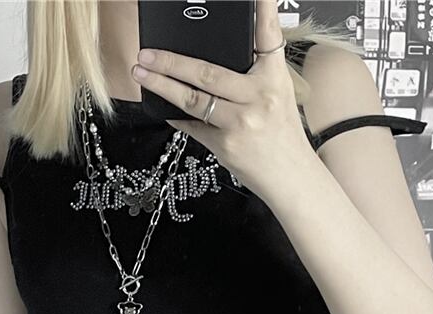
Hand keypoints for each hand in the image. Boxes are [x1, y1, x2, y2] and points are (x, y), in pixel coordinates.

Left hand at [130, 0, 314, 194]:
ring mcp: (240, 122)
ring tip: (142, 74)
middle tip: (147, 53)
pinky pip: (193, 126)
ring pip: (193, 99)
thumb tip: (213, 62)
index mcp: (274, 78)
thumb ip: (253, 75)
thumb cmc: (282, 135)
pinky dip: (176, 116)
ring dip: (162, 86)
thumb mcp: (278, 95)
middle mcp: (258, 97)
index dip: (262, 8)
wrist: (291, 177)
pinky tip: (161, 107)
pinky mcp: (225, 145)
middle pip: (207, 73)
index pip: (268, 36)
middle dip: (172, 62)